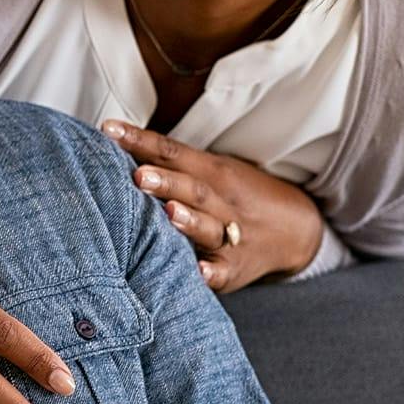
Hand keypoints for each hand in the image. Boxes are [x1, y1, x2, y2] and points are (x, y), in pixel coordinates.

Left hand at [101, 121, 322, 293]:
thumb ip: (169, 161)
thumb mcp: (210, 170)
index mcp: (211, 172)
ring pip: (210, 227)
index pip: (172, 152)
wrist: (295, 229)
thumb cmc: (233, 195)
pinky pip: (223, 271)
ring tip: (168, 213)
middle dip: (166, 182)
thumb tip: (113, 141)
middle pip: (193, 188)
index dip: (140, 141)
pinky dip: (212, 272)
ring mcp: (231, 235)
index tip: (108, 131)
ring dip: (189, 221)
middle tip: (138, 176)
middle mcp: (222, 201)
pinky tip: (198, 272)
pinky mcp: (235, 269)